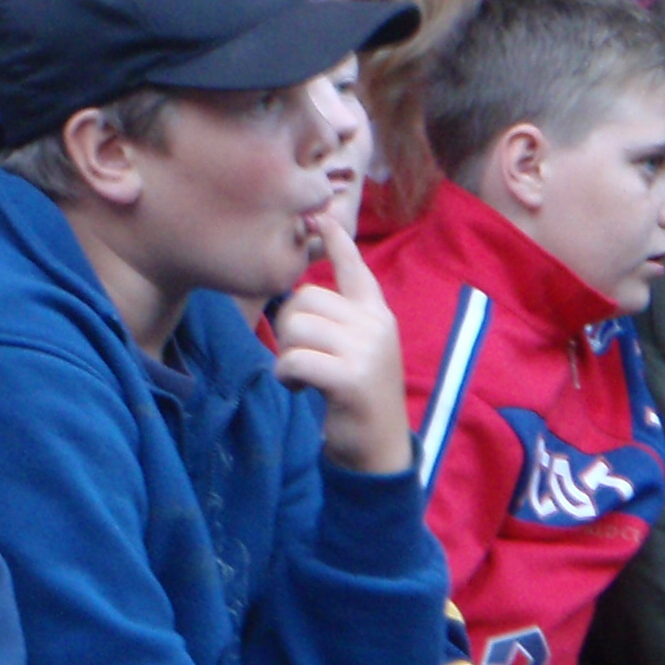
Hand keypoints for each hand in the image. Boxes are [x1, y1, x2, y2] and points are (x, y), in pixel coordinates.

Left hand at [271, 218, 413, 475]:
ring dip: (286, 353)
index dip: (335, 241)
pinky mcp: (351, 377)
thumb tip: (299, 287)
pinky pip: (294, 359)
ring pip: (295, 326)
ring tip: (304, 374)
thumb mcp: (354, 349)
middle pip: (303, 299)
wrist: (377, 449)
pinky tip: (300, 388)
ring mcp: (367, 349)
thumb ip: (337, 318)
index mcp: (376, 313)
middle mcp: (375, 324)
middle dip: (288, 328)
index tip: (318, 214)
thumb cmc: (355, 395)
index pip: (354, 268)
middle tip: (302, 357)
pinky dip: (286, 375)